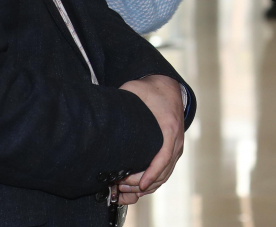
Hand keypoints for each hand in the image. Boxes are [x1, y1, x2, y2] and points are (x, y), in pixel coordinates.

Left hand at [117, 74, 185, 198]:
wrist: (169, 87)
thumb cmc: (151, 90)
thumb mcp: (135, 90)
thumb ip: (121, 98)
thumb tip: (99, 108)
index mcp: (169, 127)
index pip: (164, 156)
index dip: (152, 172)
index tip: (140, 184)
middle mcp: (176, 140)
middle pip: (164, 170)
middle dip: (143, 183)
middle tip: (122, 186)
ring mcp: (176, 146)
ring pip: (166, 174)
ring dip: (147, 185)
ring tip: (125, 188)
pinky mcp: (173, 149)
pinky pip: (166, 171)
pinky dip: (153, 181)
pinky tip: (136, 185)